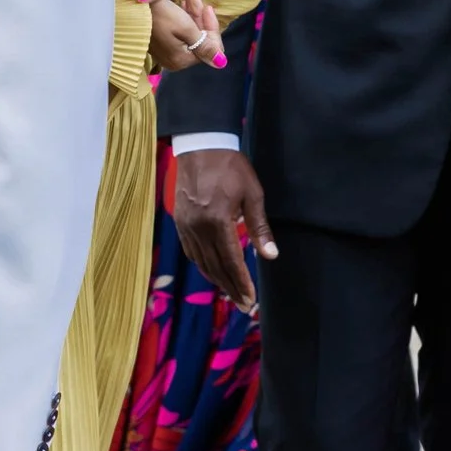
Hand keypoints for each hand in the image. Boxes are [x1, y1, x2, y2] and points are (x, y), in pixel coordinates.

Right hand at [145, 0, 223, 74]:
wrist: (129, 4)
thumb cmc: (160, 15)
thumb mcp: (186, 28)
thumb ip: (206, 46)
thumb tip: (221, 64)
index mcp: (181, 60)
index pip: (209, 48)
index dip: (212, 28)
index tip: (209, 7)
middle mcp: (174, 60)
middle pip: (199, 40)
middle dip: (201, 18)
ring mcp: (166, 51)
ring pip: (190, 34)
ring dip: (193, 14)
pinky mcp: (159, 42)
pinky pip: (179, 32)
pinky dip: (183, 17)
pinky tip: (181, 3)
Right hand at [172, 148, 276, 312]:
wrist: (200, 145)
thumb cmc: (231, 167)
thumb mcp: (252, 194)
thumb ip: (259, 227)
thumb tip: (270, 256)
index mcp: (218, 221)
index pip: (231, 261)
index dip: (242, 282)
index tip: (251, 300)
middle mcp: (198, 227)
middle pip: (215, 266)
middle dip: (230, 288)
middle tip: (244, 306)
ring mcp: (186, 224)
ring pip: (200, 261)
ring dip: (216, 280)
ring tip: (230, 293)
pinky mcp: (180, 220)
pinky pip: (190, 250)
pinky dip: (202, 265)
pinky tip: (211, 271)